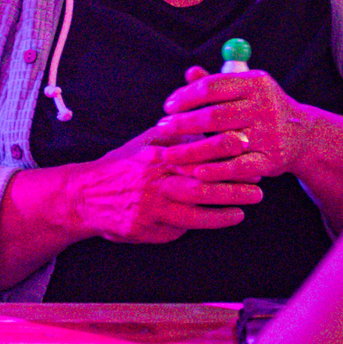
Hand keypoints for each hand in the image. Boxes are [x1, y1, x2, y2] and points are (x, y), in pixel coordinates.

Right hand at [67, 123, 263, 245]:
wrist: (84, 197)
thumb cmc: (120, 166)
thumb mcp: (143, 143)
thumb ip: (171, 134)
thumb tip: (199, 116)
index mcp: (154, 155)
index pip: (192, 148)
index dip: (219, 146)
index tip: (242, 141)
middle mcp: (153, 180)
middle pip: (199, 180)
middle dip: (231, 180)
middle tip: (258, 179)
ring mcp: (151, 207)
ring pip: (195, 208)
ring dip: (225, 206)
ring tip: (249, 202)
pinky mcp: (148, 228)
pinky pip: (181, 227)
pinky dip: (207, 222)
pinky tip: (228, 217)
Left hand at [153, 66, 306, 182]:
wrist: (303, 136)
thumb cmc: (262, 109)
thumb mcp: (246, 91)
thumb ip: (218, 83)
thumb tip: (189, 73)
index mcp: (256, 83)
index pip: (213, 87)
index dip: (186, 96)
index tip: (168, 107)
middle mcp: (265, 106)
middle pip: (215, 115)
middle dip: (183, 123)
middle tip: (161, 129)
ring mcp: (269, 134)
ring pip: (223, 143)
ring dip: (192, 150)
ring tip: (169, 154)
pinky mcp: (272, 160)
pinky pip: (239, 167)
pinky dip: (217, 171)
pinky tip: (196, 172)